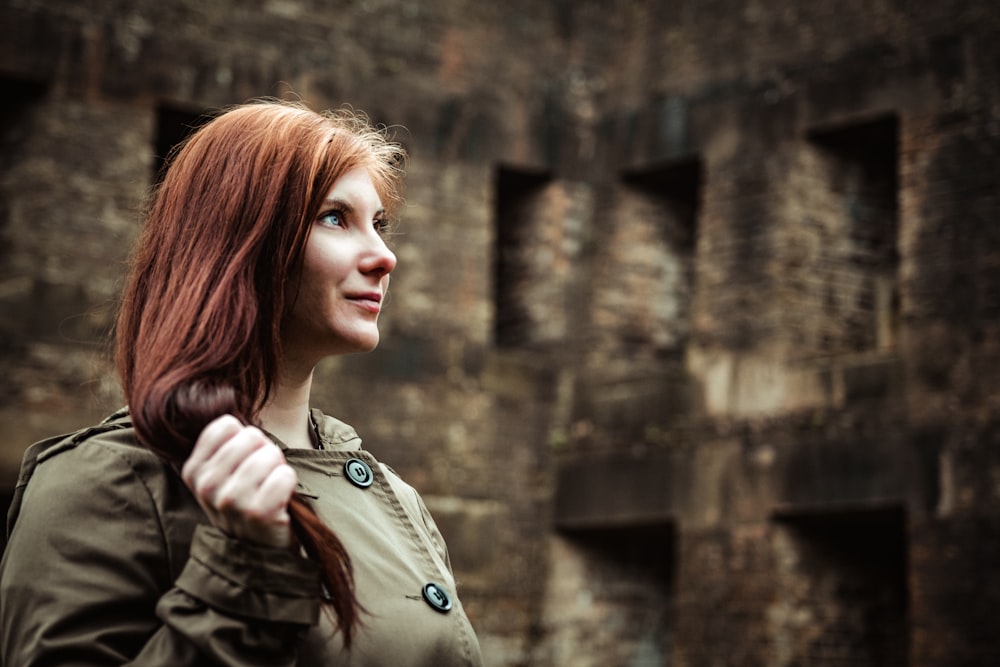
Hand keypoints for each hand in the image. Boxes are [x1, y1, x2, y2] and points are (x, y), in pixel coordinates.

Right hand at [181, 415, 297, 548]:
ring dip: (278, 469)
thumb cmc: (247, 501)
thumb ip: (223, 443)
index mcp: (194, 471)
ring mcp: (231, 501)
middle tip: (262, 479)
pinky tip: (281, 499)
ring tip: (270, 489)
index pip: (226, 425)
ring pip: (270, 454)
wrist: (258, 551)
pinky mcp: (259, 513)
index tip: (245, 462)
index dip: (246, 439)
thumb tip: (225, 396)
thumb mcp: (223, 473)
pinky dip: (289, 483)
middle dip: (265, 453)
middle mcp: (207, 486)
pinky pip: (285, 475)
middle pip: (250, 437)